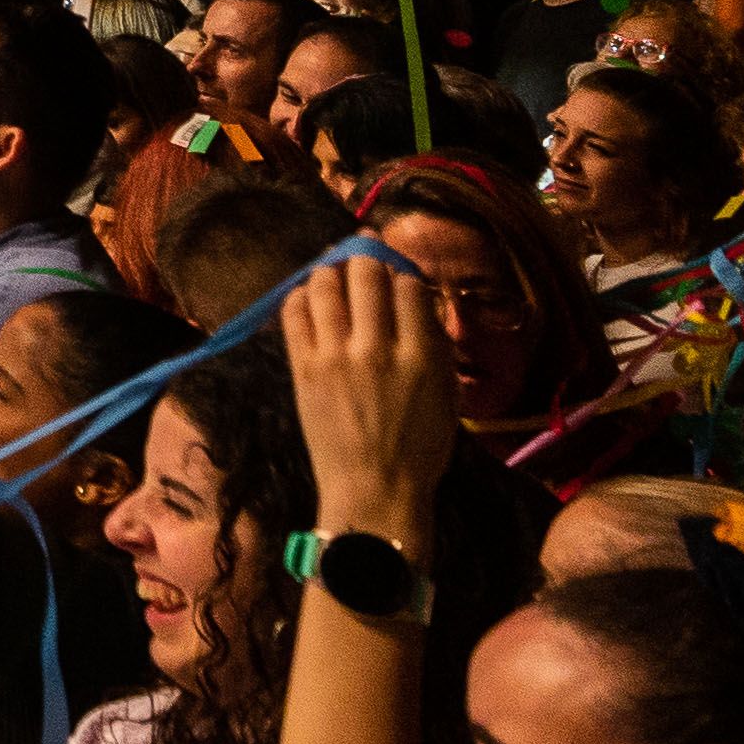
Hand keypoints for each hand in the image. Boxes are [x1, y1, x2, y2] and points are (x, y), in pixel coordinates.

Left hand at [278, 247, 458, 530]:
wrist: (374, 491)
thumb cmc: (419, 450)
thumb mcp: (448, 397)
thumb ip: (436, 346)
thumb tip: (418, 301)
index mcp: (421, 356)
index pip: (409, 286)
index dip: (404, 272)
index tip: (398, 275)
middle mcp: (377, 347)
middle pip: (366, 274)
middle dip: (368, 255)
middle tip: (366, 251)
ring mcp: (335, 355)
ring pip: (326, 284)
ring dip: (332, 268)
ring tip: (336, 269)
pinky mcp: (303, 367)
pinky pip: (295, 312)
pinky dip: (303, 294)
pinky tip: (311, 296)